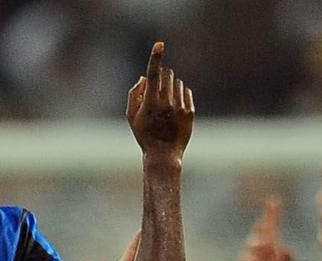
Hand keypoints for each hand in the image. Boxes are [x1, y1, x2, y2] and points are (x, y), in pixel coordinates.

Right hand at [126, 42, 194, 160]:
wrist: (164, 155)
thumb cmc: (145, 136)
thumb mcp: (132, 118)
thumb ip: (134, 95)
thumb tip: (144, 78)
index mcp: (150, 103)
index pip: (154, 74)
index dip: (156, 57)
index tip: (160, 44)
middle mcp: (166, 102)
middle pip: (167, 74)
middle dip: (162, 78)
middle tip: (157, 92)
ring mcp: (179, 107)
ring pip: (177, 83)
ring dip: (171, 88)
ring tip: (166, 106)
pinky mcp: (190, 111)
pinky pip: (186, 92)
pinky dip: (180, 96)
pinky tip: (174, 110)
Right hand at [238, 197, 293, 260]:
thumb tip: (285, 249)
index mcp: (272, 245)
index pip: (272, 227)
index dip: (272, 214)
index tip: (273, 200)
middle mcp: (260, 247)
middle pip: (260, 231)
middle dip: (263, 224)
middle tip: (270, 215)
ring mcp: (250, 256)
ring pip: (252, 243)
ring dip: (258, 243)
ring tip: (266, 245)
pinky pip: (245, 260)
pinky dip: (250, 259)